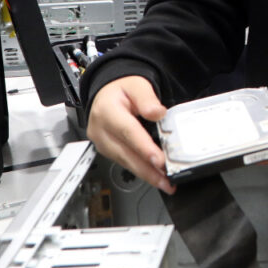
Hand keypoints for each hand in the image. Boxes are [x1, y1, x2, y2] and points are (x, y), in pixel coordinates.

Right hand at [85, 75, 173, 192]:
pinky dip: (140, 170)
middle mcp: (100, 129)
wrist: (108, 93)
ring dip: (146, 174)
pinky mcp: (107, 150)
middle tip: (166, 180)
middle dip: (147, 170)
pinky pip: (124, 162)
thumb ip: (147, 98)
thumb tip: (157, 113)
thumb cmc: (123, 90)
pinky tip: (154, 176)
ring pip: (125, 162)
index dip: (144, 148)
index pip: (128, 132)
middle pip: (125, 153)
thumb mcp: (137, 85)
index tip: (158, 160)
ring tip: (165, 182)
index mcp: (107, 111)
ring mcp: (102, 142)